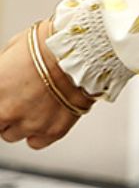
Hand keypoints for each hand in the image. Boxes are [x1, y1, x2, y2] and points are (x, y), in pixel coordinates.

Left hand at [0, 19, 96, 149]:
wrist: (82, 51)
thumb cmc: (50, 45)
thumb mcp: (12, 50)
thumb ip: (2, 72)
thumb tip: (2, 78)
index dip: (0, 98)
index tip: (4, 95)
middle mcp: (8, 111)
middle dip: (4, 112)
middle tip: (17, 99)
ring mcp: (31, 123)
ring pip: (12, 135)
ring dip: (19, 122)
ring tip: (33, 105)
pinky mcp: (53, 131)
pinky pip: (35, 142)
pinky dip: (38, 132)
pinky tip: (44, 116)